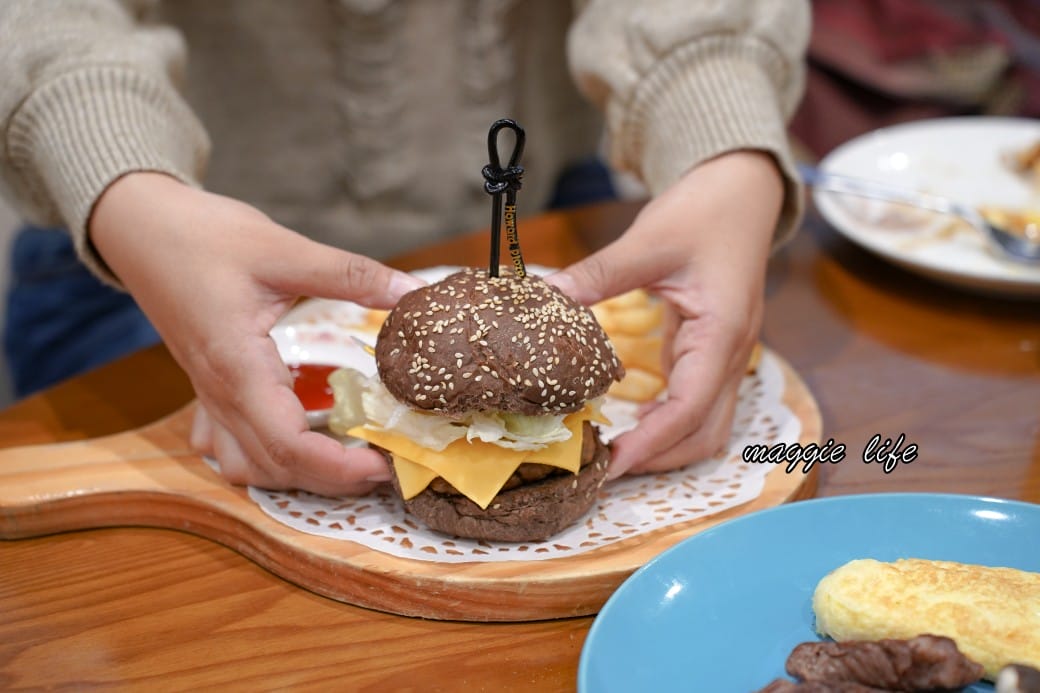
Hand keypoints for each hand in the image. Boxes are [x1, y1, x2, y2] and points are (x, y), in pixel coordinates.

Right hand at [90, 172, 423, 494]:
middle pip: (275, 467)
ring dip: (298, 475)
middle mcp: (220, 393)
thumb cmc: (201, 236)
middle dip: (334, 480)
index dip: (340, 466)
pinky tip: (298, 441)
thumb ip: (351, 274)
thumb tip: (413, 291)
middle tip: (386, 465)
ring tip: (348, 458)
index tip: (386, 463)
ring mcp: (209, 396)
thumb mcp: (283, 248)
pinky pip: (230, 447)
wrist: (141, 228)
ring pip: (248, 466)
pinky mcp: (208, 390)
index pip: (289, 445)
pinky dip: (265, 460)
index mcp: (238, 366)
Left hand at [547, 151, 783, 477]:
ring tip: (613, 454)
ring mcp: (724, 356)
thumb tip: (546, 298)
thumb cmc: (705, 211)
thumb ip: (599, 275)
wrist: (744, 192)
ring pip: (706, 426)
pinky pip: (694, 403)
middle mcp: (731, 355)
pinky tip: (629, 421)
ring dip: (665, 447)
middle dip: (658, 459)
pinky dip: (666, 422)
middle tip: (601, 469)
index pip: (691, 408)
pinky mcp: (710, 351)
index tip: (608, 464)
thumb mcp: (648, 241)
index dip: (649, 442)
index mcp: (722, 334)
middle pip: (705, 434)